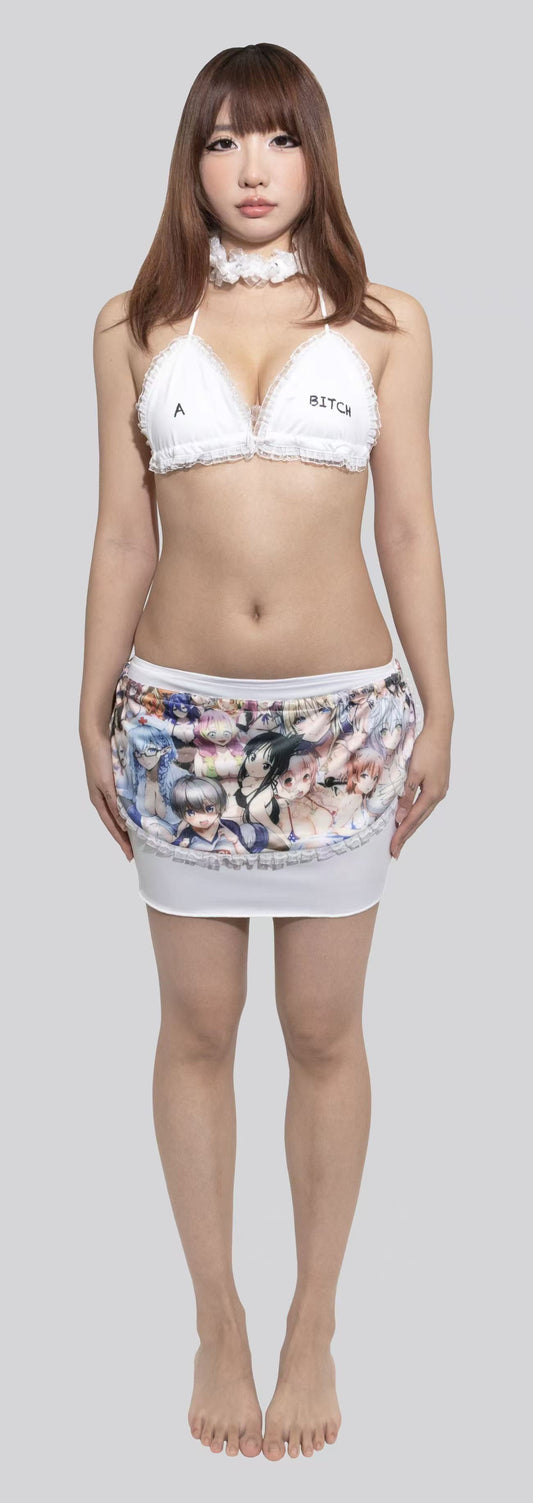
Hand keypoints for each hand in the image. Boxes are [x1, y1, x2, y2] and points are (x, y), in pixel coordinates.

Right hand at [80, 729, 133, 860]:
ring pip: (120, 812)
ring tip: (139, 835)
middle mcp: (103, 797)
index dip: (121, 841)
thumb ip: (114, 804)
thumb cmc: (98, 760)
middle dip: (124, 837)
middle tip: (136, 851)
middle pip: (116, 822)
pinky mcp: (114, 780)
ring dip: (128, 824)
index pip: (112, 827)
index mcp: (98, 800)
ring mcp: (108, 789)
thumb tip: (123, 825)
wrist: (96, 736)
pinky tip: (137, 812)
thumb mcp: (107, 784)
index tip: (130, 856)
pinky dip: (129, 809)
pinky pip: (123, 800)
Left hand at [389, 723, 450, 858]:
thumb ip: (405, 796)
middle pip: (419, 820)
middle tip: (396, 851)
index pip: (412, 820)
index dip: (402, 835)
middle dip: (406, 836)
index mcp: (432, 794)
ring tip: (401, 838)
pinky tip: (410, 816)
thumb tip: (400, 818)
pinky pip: (425, 803)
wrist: (440, 730)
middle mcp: (438, 795)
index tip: (393, 849)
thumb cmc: (425, 749)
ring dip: (411, 825)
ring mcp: (440, 789)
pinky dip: (416, 813)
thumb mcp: (411, 773)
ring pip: (422, 812)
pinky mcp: (439, 783)